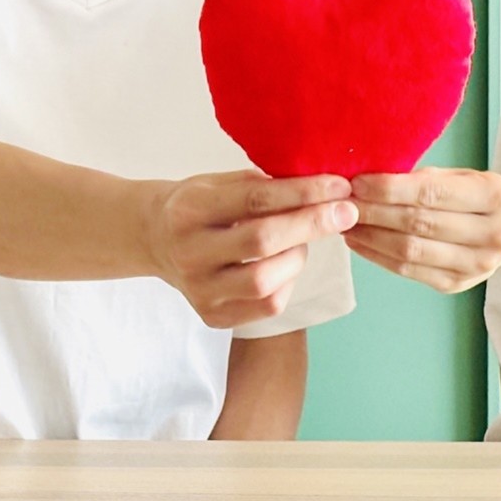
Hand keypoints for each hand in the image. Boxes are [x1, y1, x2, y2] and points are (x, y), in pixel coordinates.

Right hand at [148, 171, 357, 328]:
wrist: (154, 239)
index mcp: (190, 210)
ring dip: (298, 256)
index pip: (254, 200)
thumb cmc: (198, 206)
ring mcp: (199, 291)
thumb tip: (321, 189)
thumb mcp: (218, 183)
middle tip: (346, 212)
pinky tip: (284, 265)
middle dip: (312, 224)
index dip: (303, 193)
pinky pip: (268, 306)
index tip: (339, 185)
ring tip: (300, 241)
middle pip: (262, 241)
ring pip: (267, 281)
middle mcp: (189, 253)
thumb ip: (260, 187)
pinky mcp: (212, 317)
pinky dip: (288, 283)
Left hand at [347, 168, 500, 293]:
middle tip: (342, 202)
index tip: (358, 182)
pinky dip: (379, 256)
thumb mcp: (466, 176)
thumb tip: (372, 179)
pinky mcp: (458, 285)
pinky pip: (409, 272)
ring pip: (410, 251)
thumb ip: (426, 178)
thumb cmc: (484, 195)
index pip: (431, 193)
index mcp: (495, 198)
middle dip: (374, 212)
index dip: (390, 189)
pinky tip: (360, 242)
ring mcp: (476, 265)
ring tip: (345, 222)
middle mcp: (492, 234)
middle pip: (418, 224)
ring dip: (370, 236)